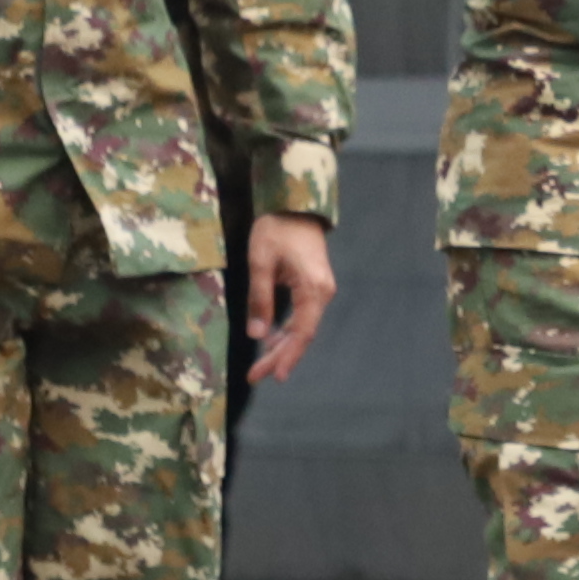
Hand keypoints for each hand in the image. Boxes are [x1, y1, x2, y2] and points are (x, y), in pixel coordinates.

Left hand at [237, 213, 339, 388]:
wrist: (295, 204)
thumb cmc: (276, 228)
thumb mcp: (260, 262)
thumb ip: (260, 299)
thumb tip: (258, 334)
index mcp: (313, 288)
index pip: (302, 332)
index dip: (288, 356)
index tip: (273, 376)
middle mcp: (322, 293)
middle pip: (303, 333)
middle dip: (280, 356)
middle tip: (256, 375)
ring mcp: (321, 289)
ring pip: (303, 326)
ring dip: (283, 346)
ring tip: (261, 365)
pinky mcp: (314, 285)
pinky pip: (303, 315)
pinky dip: (287, 330)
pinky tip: (272, 340)